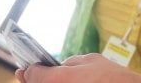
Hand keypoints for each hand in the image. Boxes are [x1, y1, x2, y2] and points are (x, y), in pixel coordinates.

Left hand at [15, 53, 140, 82]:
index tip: (26, 68)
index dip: (30, 69)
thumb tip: (61, 66)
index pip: (32, 74)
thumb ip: (71, 62)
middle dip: (35, 80)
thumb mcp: (92, 60)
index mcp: (56, 79)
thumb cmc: (114, 79)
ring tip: (54, 80)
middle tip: (27, 76)